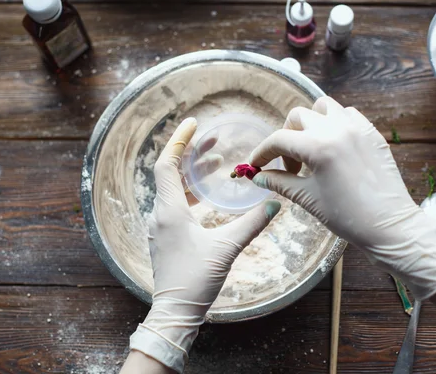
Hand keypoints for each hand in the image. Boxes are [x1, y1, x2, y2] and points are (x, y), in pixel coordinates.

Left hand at [130, 117, 280, 372]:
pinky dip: (191, 191)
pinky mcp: (166, 236)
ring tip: (216, 163)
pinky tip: (208, 195)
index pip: (167, 164)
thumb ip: (252, 223)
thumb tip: (274, 203)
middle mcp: (161, 214)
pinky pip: (176, 203)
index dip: (179, 141)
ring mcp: (161, 226)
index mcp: (170, 211)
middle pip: (172, 173)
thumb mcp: (227, 248)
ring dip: (193, 174)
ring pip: (174, 189)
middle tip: (214, 141)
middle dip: (192, 154)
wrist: (176, 312)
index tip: (194, 124)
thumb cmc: (196, 279)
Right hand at [249, 97, 435, 299]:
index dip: (262, 153)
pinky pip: (348, 114)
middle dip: (286, 138)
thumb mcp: (307, 198)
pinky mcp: (372, 133)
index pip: (279, 140)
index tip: (256, 165)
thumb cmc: (347, 217)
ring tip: (312, 148)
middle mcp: (336, 129)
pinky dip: (335, 123)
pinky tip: (334, 146)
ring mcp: (357, 128)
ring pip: (323, 108)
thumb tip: (258, 177)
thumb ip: (280, 182)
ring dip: (311, 123)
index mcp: (318, 147)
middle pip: (298, 117)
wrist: (390, 226)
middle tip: (290, 165)